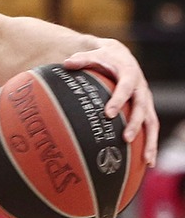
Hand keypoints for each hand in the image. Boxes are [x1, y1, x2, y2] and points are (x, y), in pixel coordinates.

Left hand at [64, 38, 158, 165]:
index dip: (118, 100)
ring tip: (147, 161)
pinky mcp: (146, 110)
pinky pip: (151, 128)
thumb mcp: (93, 55)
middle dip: (135, 124)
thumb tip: (66, 63)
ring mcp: (145, 101)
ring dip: (150, 141)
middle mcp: (141, 89)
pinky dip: (151, 144)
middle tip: (125, 139)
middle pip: (142, 108)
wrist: (121, 56)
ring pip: (151, 122)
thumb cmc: (104, 58)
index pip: (125, 88)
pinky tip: (147, 162)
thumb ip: (81, 59)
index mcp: (129, 74)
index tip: (108, 114)